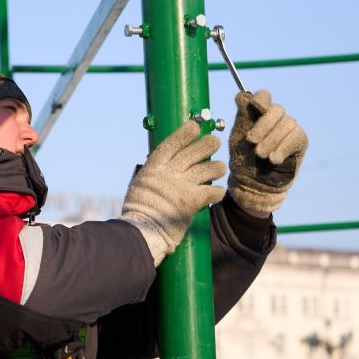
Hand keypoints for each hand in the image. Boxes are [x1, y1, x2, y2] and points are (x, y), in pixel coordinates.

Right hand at [120, 120, 225, 265]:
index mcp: (154, 168)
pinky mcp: (193, 201)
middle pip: (194, 152)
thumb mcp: (141, 186)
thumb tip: (164, 167)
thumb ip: (155, 175)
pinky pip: (213, 191)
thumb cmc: (139, 212)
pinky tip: (218, 192)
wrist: (142, 232)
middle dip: (208, 145)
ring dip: (217, 167)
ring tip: (219, 168)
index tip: (195, 126)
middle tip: (215, 142)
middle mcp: (169, 173)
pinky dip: (218, 191)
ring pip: (209, 169)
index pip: (172, 143)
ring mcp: (182, 186)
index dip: (184, 133)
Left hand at [228, 90, 307, 212]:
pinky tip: (273, 159)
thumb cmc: (243, 160)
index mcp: (258, 113)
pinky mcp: (299, 140)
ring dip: (271, 140)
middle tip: (252, 142)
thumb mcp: (237, 139)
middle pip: (276, 110)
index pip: (264, 97)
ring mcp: (289, 127)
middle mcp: (275, 118)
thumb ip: (242, 118)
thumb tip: (240, 95)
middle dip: (263, 126)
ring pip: (287, 123)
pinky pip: (295, 137)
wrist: (253, 183)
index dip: (261, 99)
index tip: (254, 106)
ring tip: (260, 155)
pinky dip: (283, 148)